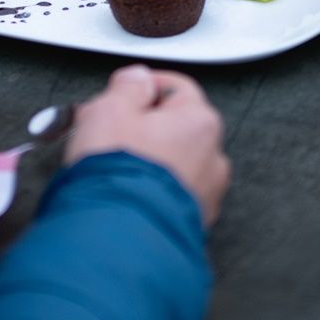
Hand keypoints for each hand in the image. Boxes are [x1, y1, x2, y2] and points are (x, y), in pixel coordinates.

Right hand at [65, 65, 229, 227]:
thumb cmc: (117, 176)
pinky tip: (122, 193)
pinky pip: (168, 195)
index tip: (119, 96)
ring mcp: (204, 197)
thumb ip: (128, 87)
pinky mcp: (190, 225)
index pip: (175, 88)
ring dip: (146, 160)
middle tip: (106, 131)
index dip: (142, 88)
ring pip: (173, 164)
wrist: (118, 241)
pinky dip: (149, 191)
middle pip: (175, 128)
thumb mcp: (110, 111)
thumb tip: (137, 79)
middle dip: (141, 126)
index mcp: (199, 122)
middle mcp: (213, 159)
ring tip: (110, 167)